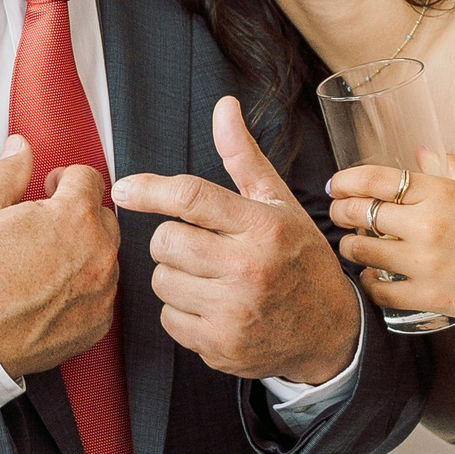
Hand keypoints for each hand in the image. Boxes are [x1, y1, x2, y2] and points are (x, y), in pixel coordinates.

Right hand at [0, 135, 120, 379]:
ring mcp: (103, 288)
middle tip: (45, 227)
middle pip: (103, 216)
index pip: (90, 178)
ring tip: (47, 262)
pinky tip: (52, 292)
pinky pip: (102, 292)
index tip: (49, 190)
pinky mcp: (100, 320)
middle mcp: (99, 251)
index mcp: (75, 216)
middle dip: (77, 215)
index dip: (65, 180)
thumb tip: (20, 146)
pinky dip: (84, 288)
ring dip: (84, 251)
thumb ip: (9, 172)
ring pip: (105, 255)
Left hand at [113, 97, 359, 384]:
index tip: (125, 189)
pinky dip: (180, 311)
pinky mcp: (221, 347)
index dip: (150, 190)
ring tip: (208, 277)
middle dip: (172, 240)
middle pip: (166, 241)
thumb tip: (223, 107)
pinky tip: (210, 306)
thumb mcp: (279, 204)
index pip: (191, 197)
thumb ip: (244, 157)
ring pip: (161, 280)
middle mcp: (249, 268)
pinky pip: (168, 318)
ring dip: (174, 275)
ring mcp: (234, 311)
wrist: (329, 332)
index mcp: (263, 226)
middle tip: (198, 245)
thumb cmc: (299, 259)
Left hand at [327, 155, 454, 324]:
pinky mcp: (431, 296)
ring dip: (350, 247)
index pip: (376, 179)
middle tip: (339, 214)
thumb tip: (419, 153)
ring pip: (364, 251)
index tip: (336, 186)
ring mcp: (428, 263)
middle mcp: (429, 224)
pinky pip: (381, 290)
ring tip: (352, 246)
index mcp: (440, 192)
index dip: (346, 181)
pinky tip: (370, 277)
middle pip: (361, 213)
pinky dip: (369, 283)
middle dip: (342, 212)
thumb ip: (447, 167)